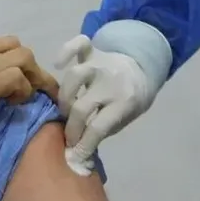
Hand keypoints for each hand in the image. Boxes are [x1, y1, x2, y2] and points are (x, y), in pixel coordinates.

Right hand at [0, 35, 58, 146]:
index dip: (10, 59)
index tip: (13, 77)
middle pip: (17, 46)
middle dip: (29, 66)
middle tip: (31, 87)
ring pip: (24, 58)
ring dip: (33, 77)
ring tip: (31, 96)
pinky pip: (18, 78)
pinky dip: (24, 90)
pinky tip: (14, 104)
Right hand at [54, 35, 154, 163]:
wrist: (141, 70)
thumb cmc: (128, 101)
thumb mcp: (123, 120)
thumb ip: (102, 131)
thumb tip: (77, 153)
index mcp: (124, 103)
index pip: (99, 127)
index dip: (84, 144)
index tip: (74, 156)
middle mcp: (111, 83)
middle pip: (83, 107)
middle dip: (71, 128)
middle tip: (68, 138)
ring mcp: (100, 64)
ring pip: (75, 76)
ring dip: (64, 96)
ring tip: (64, 109)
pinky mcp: (93, 51)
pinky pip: (79, 44)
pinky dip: (66, 50)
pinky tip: (58, 64)